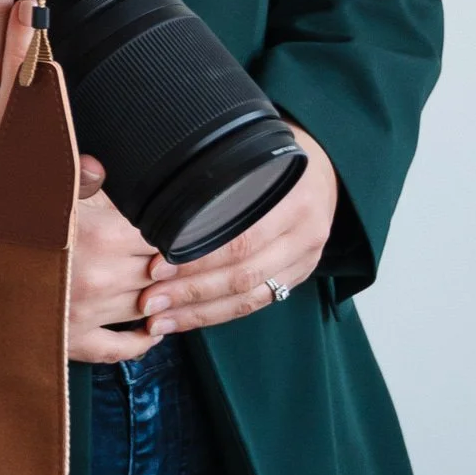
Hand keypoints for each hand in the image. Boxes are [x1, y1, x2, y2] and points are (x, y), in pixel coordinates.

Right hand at [67, 165, 165, 362]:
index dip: (173, 226)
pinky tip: (150, 331)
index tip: (180, 222)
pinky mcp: (68, 343)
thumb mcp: (29, 188)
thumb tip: (105, 167)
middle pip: (158, 270)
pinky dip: (141, 343)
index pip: (158, 232)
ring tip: (167, 284)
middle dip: (169, 260)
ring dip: (160, 296)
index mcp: (95, 233)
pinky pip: (119, 350)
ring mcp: (86, 315)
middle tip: (181, 252)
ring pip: (144, 307)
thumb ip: (78, 179)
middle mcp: (99, 278)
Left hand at [139, 125, 338, 336]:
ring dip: (198, 312)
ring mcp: (304, 259)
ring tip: (158, 319)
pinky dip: (218, 314)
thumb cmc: (273, 160)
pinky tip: (185, 318)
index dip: (196, 258)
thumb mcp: (252, 155)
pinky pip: (256, 303)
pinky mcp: (298, 277)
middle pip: (242, 274)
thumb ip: (216, 177)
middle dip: (190, 291)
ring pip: (248, 297)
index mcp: (292, 198)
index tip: (155, 267)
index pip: (239, 240)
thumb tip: (156, 200)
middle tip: (149, 300)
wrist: (326, 172)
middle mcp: (304, 233)